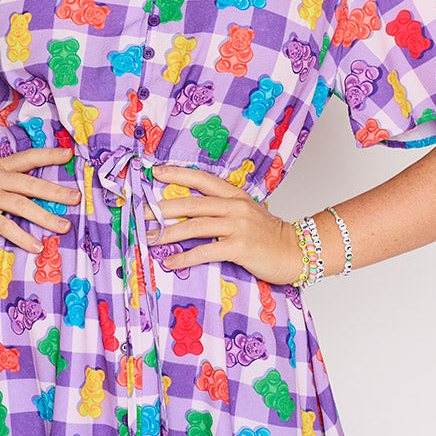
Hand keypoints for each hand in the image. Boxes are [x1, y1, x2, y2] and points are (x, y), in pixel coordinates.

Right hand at [0, 147, 82, 252]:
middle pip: (29, 183)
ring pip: (20, 205)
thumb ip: (12, 178)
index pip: (27, 158)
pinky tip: (35, 245)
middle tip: (76, 198)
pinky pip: (3, 226)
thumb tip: (42, 186)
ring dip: (44, 217)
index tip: (69, 155)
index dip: (48, 155)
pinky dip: (20, 236)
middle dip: (54, 191)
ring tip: (64, 227)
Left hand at [143, 165, 301, 284]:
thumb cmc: (270, 235)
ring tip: (147, 239)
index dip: (178, 175)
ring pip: (194, 227)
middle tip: (138, 213)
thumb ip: (224, 208)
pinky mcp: (240, 247)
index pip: (202, 179)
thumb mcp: (248, 212)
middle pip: (191, 204)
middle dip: (161, 209)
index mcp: (235, 195)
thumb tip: (191, 212)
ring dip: (166, 234)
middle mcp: (235, 207)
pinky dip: (185, 258)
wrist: (297, 251)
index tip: (154, 173)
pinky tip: (170, 262)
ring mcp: (238, 226)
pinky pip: (205, 251)